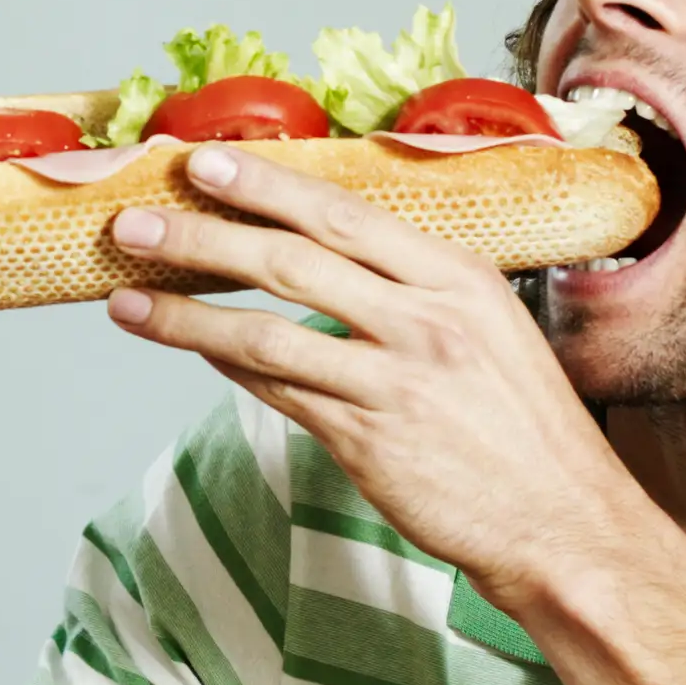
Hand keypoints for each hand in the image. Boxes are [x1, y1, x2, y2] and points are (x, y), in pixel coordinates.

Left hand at [102, 147, 643, 609]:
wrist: (563, 522)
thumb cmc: (522, 426)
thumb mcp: (489, 328)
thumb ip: (414, 288)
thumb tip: (323, 252)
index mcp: (458, 277)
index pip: (344, 213)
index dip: (267, 184)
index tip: (203, 162)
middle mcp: (426, 320)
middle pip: (292, 260)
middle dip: (202, 235)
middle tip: (134, 221)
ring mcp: (395, 382)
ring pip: (266, 333)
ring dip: (185, 312)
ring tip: (122, 298)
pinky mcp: (369, 441)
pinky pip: (278, 393)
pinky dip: (225, 365)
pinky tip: (185, 345)